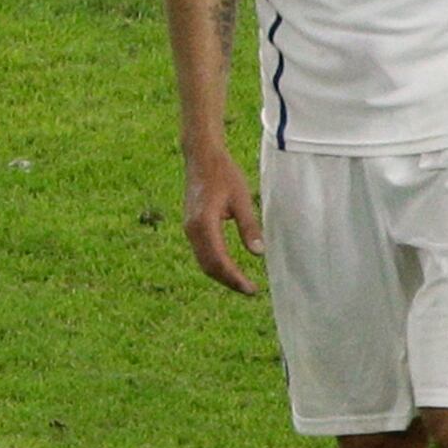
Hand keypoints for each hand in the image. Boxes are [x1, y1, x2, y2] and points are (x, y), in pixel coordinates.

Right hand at [182, 145, 262, 296]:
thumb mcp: (241, 198)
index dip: (235, 278)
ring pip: (203, 261)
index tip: (251, 289)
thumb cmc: (223, 174)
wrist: (201, 156)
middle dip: (229, 281)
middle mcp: (192, 229)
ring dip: (221, 275)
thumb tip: (258, 253)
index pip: (219, 260)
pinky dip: (215, 264)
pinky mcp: (191, 226)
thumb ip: (249, 227)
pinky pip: (201, 252)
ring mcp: (189, 228)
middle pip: (209, 266)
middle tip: (250, 290)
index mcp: (204, 223)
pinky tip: (229, 267)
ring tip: (241, 282)